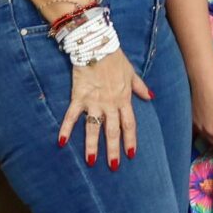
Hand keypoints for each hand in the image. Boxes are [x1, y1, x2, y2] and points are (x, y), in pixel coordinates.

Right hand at [59, 51, 148, 169]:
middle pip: (112, 131)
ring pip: (93, 128)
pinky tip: (61, 141)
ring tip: (91, 161)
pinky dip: (66, 128)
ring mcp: (94, 102)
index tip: (131, 154)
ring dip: (92, 145)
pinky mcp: (78, 97)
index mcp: (123, 99)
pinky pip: (71, 115)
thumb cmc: (115, 58)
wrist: (97, 46)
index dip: (130, 140)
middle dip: (113, 149)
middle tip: (113, 166)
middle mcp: (110, 104)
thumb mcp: (132, 72)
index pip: (129, 124)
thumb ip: (140, 87)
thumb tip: (151, 96)